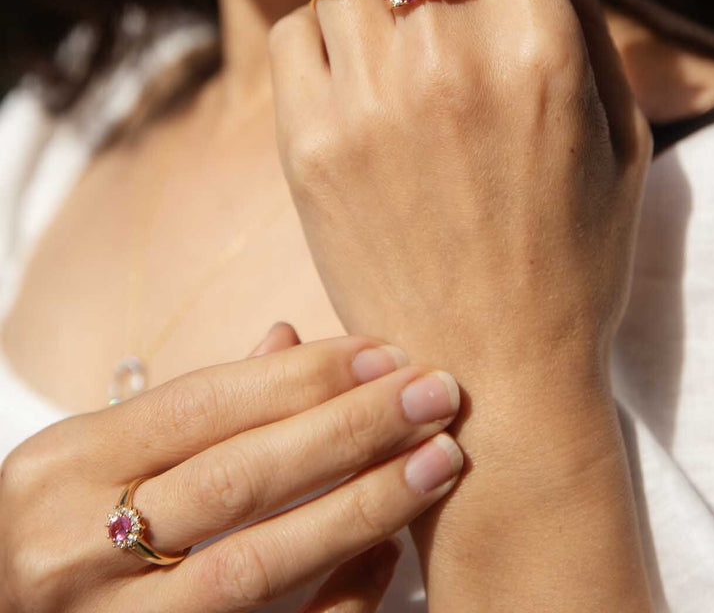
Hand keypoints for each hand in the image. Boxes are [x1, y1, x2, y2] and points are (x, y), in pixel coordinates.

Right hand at [0, 333, 462, 612]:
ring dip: (361, 506)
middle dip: (348, 430)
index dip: (304, 378)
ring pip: (257, 566)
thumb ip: (196, 405)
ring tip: (439, 459)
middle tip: (436, 393)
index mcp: (63, 469)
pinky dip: (339, 596)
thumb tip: (294, 338)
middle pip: (237, 480)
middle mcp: (73, 551)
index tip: (385, 351)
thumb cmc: (68, 525)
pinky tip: (390, 550)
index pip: (204, 406)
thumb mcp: (101, 453)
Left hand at [271, 0, 651, 398]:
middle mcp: (449, 56)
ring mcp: (367, 98)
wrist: (485, 371)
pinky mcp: (306, 141)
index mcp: (540, 44)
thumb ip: (578, 1)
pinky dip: (324, 24)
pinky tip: (354, 65)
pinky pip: (293, 24)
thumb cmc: (571, 245)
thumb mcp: (609, 123)